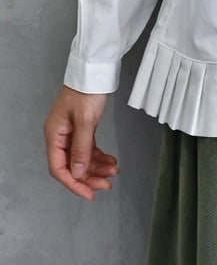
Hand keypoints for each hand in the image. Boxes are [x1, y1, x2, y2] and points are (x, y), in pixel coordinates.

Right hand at [43, 85, 118, 200]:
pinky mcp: (82, 127)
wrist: (94, 70)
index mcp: (54, 135)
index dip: (74, 183)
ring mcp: (71, 132)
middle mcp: (60, 135)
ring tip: (113, 171)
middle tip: (107, 184)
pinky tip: (110, 160)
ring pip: (82, 158)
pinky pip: (88, 148)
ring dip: (97, 167)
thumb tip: (76, 173)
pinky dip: (99, 156)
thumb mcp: (86, 121)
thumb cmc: (86, 90)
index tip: (89, 194)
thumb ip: (81, 148)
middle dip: (89, 177)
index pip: (59, 168)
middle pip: (72, 165)